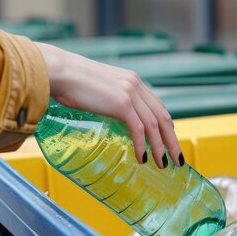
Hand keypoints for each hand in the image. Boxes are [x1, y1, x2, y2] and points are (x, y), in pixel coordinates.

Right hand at [34, 42, 181, 167]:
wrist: (59, 71)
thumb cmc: (69, 80)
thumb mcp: (96, 88)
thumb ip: (107, 98)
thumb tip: (105, 112)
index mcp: (131, 80)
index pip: (157, 105)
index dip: (166, 126)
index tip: (169, 141)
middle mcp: (135, 85)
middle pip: (163, 116)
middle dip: (171, 140)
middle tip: (177, 158)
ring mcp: (130, 93)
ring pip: (154, 125)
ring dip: (160, 148)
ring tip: (163, 164)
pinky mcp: (121, 104)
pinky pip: (139, 130)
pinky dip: (143, 146)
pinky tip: (144, 159)